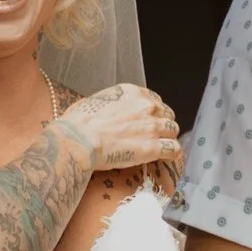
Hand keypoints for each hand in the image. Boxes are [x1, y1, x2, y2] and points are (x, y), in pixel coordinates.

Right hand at [60, 85, 184, 177]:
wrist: (79, 140)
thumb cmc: (78, 123)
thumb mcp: (94, 102)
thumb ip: (110, 105)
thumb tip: (107, 113)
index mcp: (132, 93)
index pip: (154, 100)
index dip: (152, 112)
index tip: (147, 120)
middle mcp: (146, 107)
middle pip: (166, 114)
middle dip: (161, 124)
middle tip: (152, 135)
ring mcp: (152, 127)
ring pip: (173, 130)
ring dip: (167, 138)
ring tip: (159, 147)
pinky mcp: (153, 148)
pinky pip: (173, 149)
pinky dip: (171, 154)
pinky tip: (165, 157)